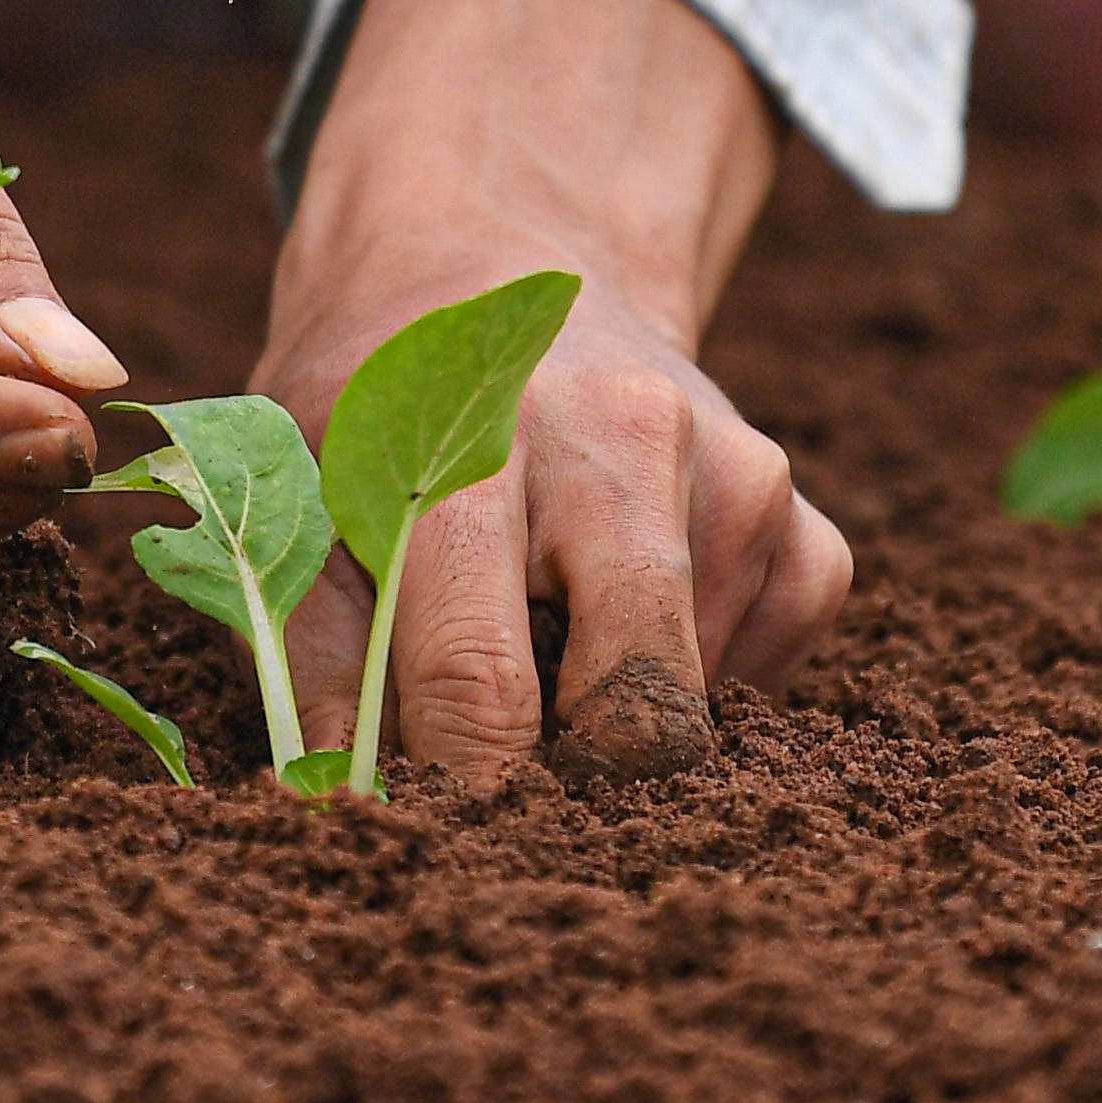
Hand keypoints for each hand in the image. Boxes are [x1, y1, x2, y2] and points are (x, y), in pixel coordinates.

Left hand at [264, 0, 849, 783]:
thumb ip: (316, 657)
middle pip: (637, 712)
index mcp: (478, 444)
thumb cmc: (375, 404)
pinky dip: (700, 682)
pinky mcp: (801, 518)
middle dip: (569, 777)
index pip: (482, 682)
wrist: (489, 265)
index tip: (427, 837)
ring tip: (540, 623)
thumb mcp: (301, 494)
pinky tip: (622, 608)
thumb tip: (348, 812)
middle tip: (499, 760)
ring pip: (696, 705)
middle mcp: (629, 442)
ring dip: (612, 711)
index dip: (455, 795)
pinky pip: (769, 673)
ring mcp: (736, 474)